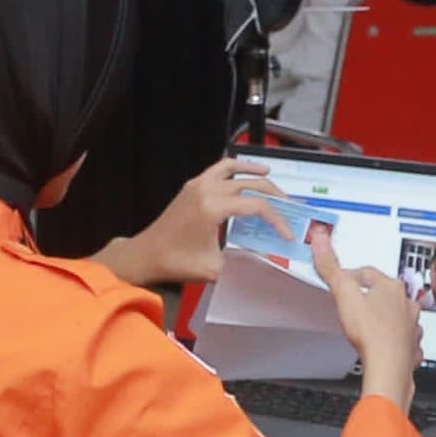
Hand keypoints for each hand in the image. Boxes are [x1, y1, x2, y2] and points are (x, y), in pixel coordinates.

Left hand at [104, 159, 292, 290]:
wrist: (147, 255)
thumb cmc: (175, 261)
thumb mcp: (214, 268)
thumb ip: (241, 260)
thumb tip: (261, 257)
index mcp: (213, 208)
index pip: (257, 206)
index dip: (277, 220)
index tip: (286, 234)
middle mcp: (206, 190)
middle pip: (250, 184)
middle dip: (273, 195)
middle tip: (289, 206)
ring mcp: (197, 185)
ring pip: (233, 169)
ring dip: (253, 172)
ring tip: (269, 175)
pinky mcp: (191, 187)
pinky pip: (217, 169)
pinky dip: (234, 168)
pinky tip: (243, 174)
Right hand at [310, 223, 421, 410]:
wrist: (388, 367)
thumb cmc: (371, 333)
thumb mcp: (344, 294)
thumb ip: (330, 268)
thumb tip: (321, 240)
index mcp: (391, 287)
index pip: (368, 273)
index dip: (351, 276)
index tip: (341, 281)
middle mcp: (406, 303)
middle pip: (386, 292)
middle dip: (371, 295)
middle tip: (356, 301)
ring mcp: (411, 325)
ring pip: (399, 314)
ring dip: (386, 316)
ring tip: (370, 322)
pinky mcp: (412, 346)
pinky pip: (405, 338)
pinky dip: (396, 338)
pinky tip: (384, 343)